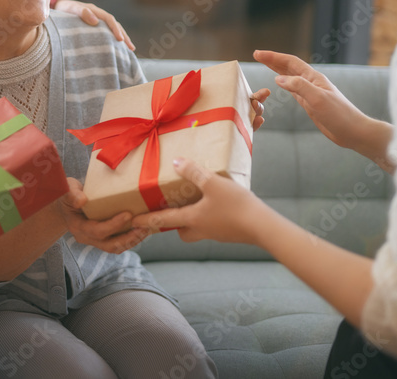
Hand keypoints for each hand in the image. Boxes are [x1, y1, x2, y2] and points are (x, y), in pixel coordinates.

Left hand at [55, 0, 134, 50]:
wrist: (57, 8)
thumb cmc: (63, 10)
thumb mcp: (70, 9)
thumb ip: (81, 12)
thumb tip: (95, 20)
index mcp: (94, 11)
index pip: (109, 20)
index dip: (116, 29)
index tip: (120, 39)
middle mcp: (98, 15)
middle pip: (115, 25)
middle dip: (124, 36)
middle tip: (131, 48)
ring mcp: (97, 20)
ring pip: (113, 29)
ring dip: (121, 38)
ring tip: (129, 50)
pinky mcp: (94, 27)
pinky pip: (106, 33)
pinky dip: (113, 39)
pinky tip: (116, 48)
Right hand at [57, 178, 148, 252]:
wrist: (67, 203)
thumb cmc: (69, 194)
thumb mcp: (67, 190)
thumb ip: (72, 194)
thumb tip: (81, 200)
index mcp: (78, 226)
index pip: (97, 231)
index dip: (113, 225)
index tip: (128, 214)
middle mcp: (86, 237)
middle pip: (110, 245)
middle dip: (128, 238)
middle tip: (144, 227)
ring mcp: (95, 240)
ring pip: (116, 247)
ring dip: (133, 241)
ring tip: (147, 229)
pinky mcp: (104, 238)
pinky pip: (119, 243)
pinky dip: (131, 238)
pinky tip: (142, 229)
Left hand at [131, 159, 263, 243]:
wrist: (263, 227)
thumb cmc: (235, 206)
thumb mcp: (213, 183)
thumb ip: (193, 172)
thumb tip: (176, 163)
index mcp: (192, 219)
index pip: (163, 220)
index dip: (147, 219)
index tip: (132, 222)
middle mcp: (202, 230)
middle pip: (181, 231)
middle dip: (173, 223)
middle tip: (170, 210)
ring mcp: (217, 233)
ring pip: (197, 229)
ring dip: (192, 218)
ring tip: (195, 201)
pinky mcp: (230, 232)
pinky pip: (214, 224)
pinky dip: (210, 216)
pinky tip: (219, 203)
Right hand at [253, 49, 390, 164]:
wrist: (353, 131)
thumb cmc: (339, 115)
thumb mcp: (318, 99)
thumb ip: (299, 87)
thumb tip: (278, 78)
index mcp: (314, 78)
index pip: (290, 62)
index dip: (273, 57)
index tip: (258, 54)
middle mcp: (311, 82)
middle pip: (289, 66)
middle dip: (273, 60)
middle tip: (257, 55)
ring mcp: (311, 92)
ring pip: (290, 76)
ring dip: (277, 69)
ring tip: (264, 64)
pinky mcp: (310, 103)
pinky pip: (293, 89)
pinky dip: (283, 83)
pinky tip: (279, 82)